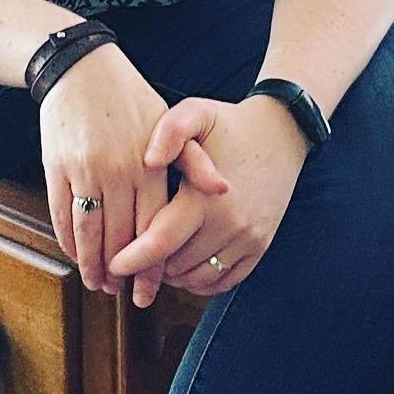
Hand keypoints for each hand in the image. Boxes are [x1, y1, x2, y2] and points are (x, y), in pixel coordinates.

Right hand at [37, 44, 228, 305]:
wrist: (81, 69)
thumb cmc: (130, 98)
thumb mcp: (168, 121)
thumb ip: (194, 160)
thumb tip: (223, 190)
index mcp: (148, 164)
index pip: (152, 228)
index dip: (150, 264)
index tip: (148, 288)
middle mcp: (117, 171)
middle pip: (119, 238)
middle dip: (120, 272)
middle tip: (121, 292)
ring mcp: (85, 171)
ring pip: (87, 234)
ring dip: (91, 264)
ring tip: (97, 282)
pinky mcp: (57, 168)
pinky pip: (62, 216)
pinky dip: (68, 241)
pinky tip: (75, 253)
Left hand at [107, 96, 309, 303]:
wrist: (281, 133)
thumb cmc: (229, 123)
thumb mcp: (197, 113)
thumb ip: (170, 130)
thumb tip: (148, 161)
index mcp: (205, 196)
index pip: (160, 242)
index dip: (133, 258)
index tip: (112, 263)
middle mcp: (229, 223)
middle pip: (175, 265)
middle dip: (149, 265)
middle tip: (132, 256)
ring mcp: (247, 239)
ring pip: (197, 278)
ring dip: (173, 275)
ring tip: (158, 257)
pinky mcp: (260, 247)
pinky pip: (223, 281)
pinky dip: (200, 281)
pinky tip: (185, 263)